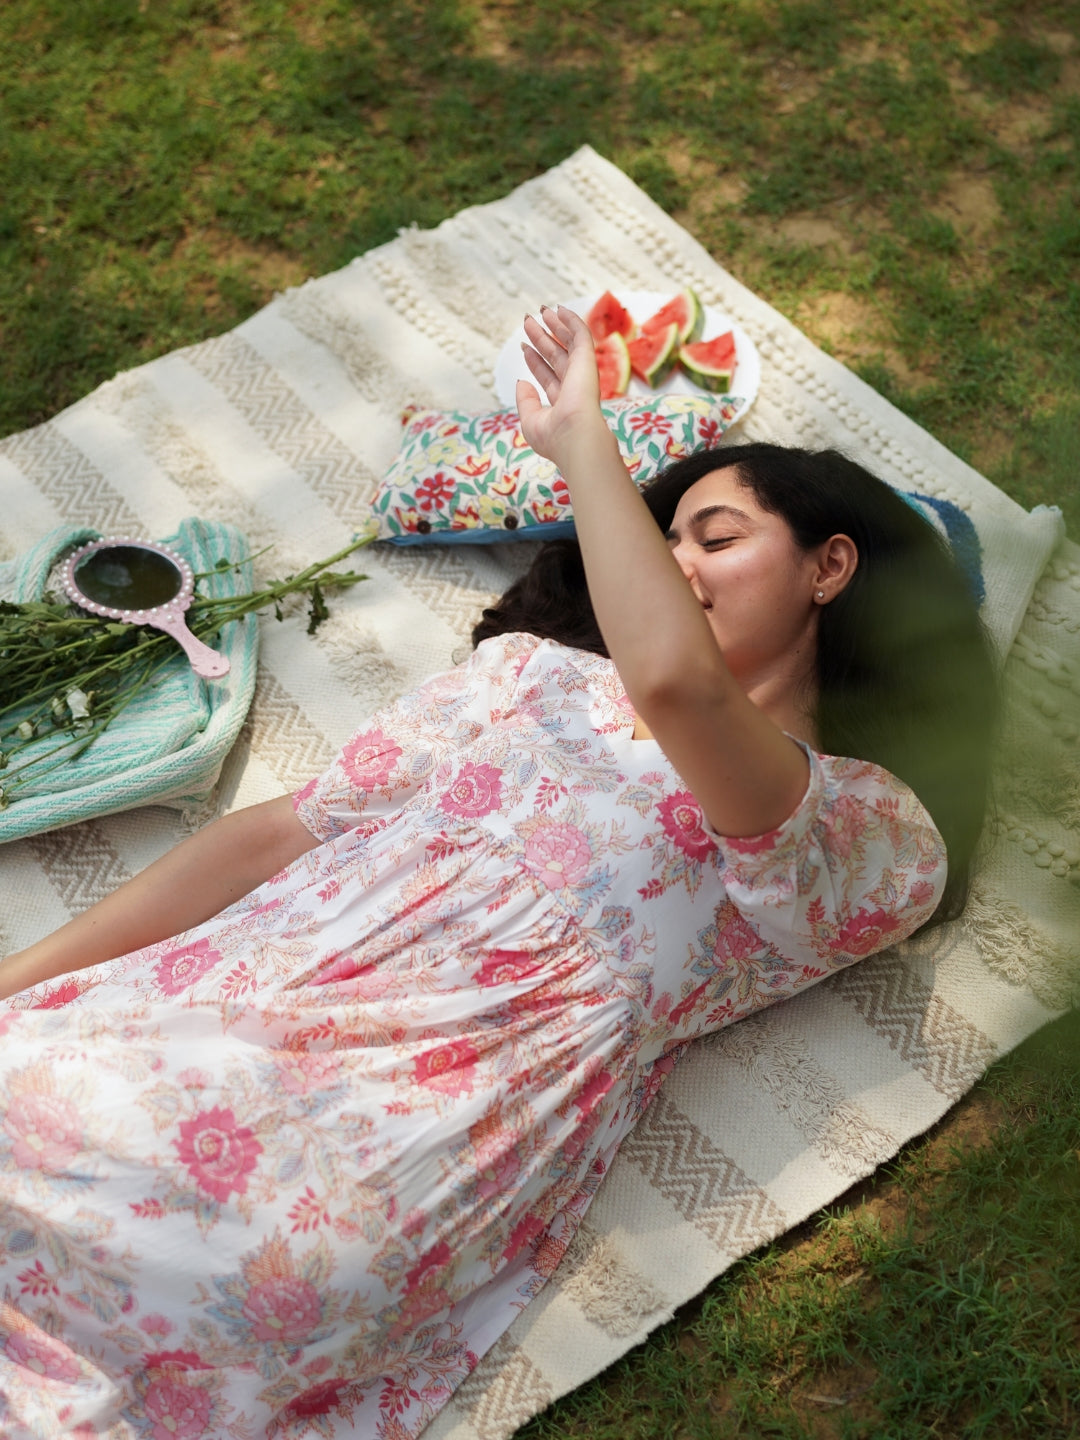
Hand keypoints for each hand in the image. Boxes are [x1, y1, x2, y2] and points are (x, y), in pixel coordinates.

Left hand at [515, 306, 607, 466]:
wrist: (576, 437)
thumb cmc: (555, 437)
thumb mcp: (530, 420)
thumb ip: (525, 401)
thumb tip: (521, 382)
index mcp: (562, 402)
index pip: (547, 375)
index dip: (535, 361)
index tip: (524, 347)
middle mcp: (573, 386)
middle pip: (555, 356)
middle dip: (542, 338)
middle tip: (529, 322)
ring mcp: (581, 372)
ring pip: (568, 342)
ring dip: (555, 326)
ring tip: (542, 311)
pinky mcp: (587, 360)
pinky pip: (581, 334)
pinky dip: (572, 321)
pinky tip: (561, 310)